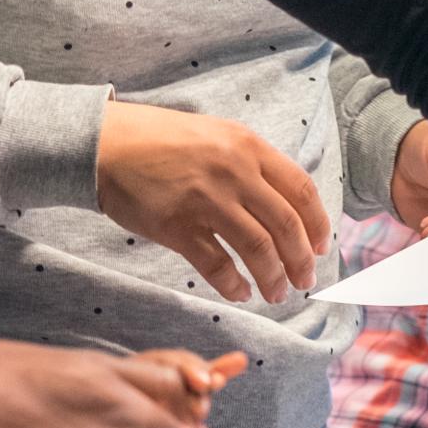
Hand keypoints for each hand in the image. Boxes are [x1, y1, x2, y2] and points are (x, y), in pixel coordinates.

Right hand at [97, 101, 329, 303]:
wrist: (106, 143)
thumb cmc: (159, 139)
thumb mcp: (215, 134)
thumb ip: (249, 161)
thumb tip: (282, 199)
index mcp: (248, 147)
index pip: (301, 190)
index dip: (317, 224)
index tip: (321, 246)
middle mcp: (234, 173)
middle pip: (286, 226)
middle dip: (301, 260)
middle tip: (304, 279)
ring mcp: (207, 201)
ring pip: (258, 249)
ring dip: (273, 278)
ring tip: (276, 293)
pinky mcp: (178, 227)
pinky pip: (217, 265)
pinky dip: (234, 285)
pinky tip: (241, 292)